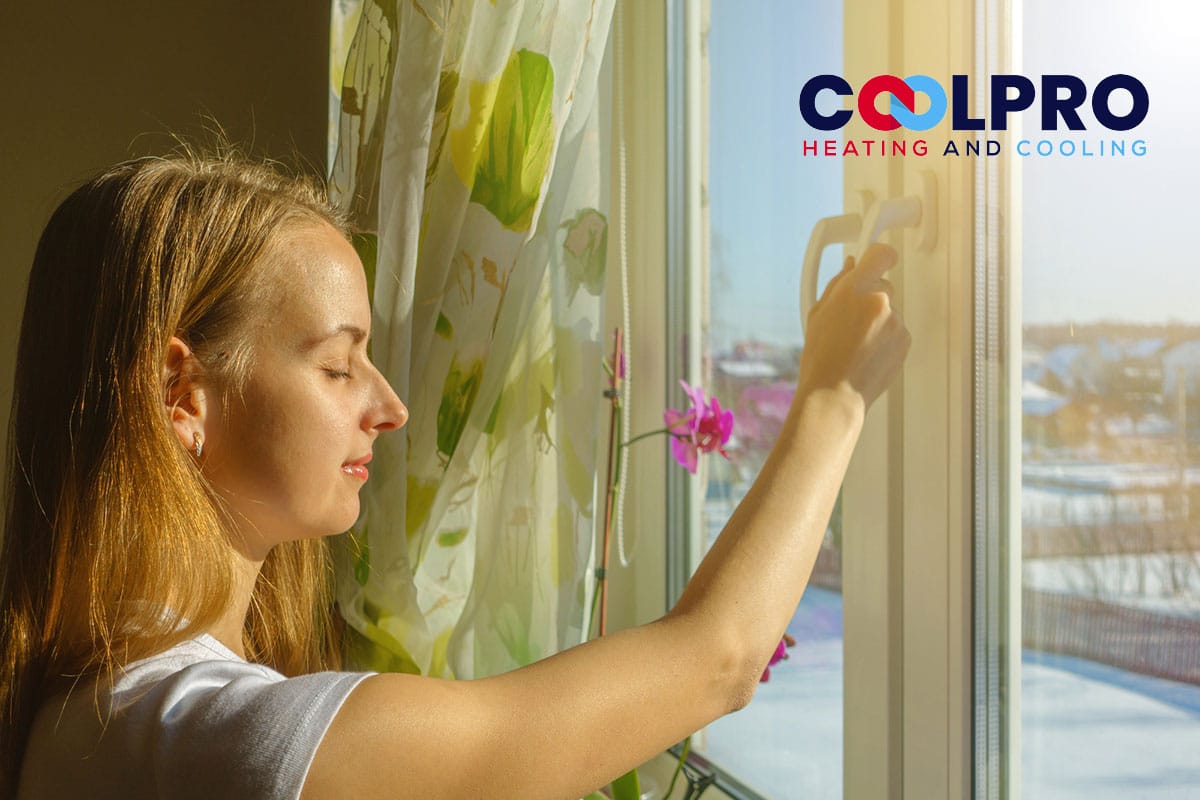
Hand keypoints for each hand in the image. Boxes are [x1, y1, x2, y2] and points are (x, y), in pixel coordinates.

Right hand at [798, 243, 910, 411]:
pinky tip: (866, 354)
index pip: (880, 254)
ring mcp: (896, 321)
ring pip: (889, 312)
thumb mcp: (817, 314)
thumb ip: (837, 284)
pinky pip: (896, 331)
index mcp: (854, 288)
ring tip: (855, 345)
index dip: (879, 256)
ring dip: (877, 322)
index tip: (877, 260)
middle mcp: (879, 300)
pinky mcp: (905, 340)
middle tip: (850, 321)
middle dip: (870, 298)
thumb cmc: (821, 358)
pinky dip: (885, 339)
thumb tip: (851, 266)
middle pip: (883, 286)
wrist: (835, 394)